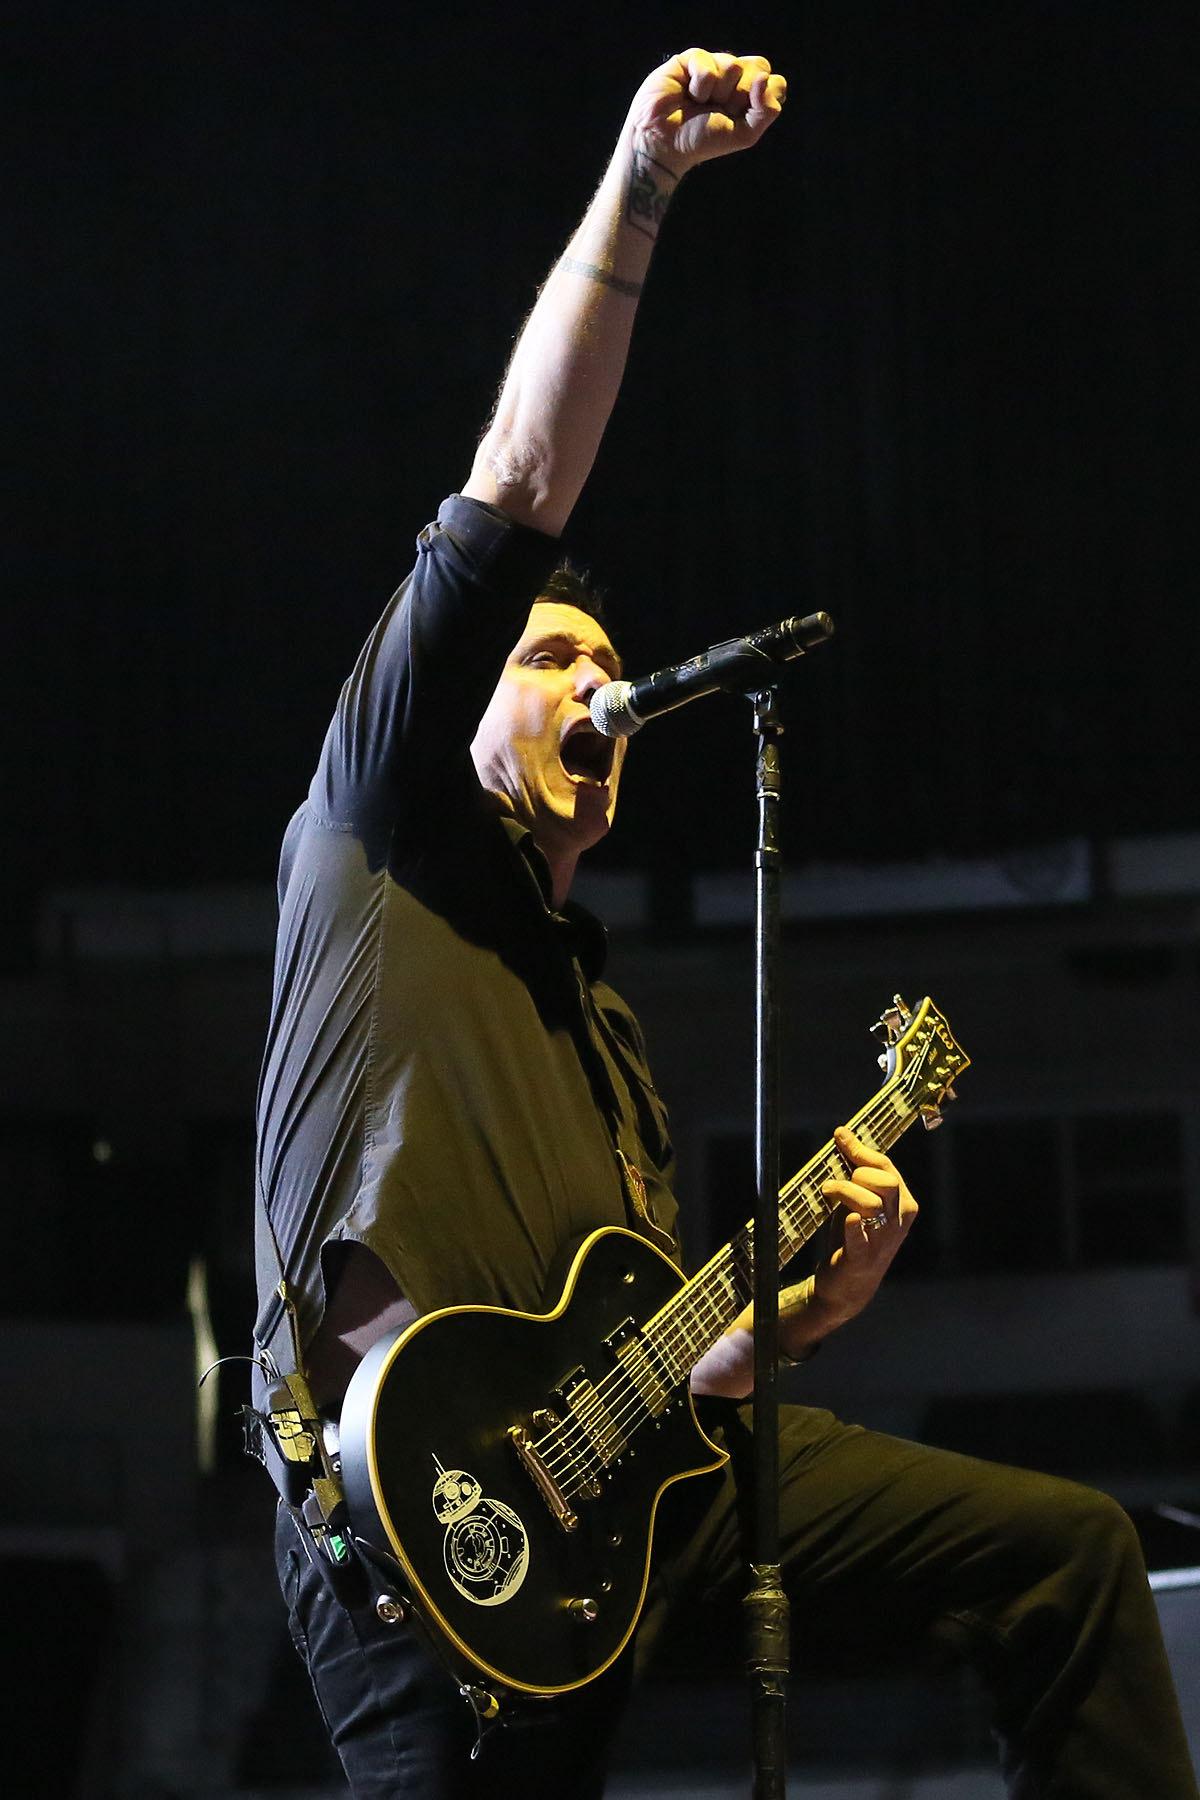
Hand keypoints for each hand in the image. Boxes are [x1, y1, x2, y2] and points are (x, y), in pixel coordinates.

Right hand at [625, 50, 786, 176]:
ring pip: (734, 65)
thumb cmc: (703, 141)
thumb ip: (766, 111)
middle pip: (758, 67)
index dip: (762, 98)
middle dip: (740, 95)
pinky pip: (708, 63)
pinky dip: (700, 85)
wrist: (665, 144)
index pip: (774, 81)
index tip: (742, 116)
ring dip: (717, 93)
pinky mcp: (692, 59)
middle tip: (719, 111)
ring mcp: (714, 65)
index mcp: (750, 94)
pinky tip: (688, 93)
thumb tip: (765, 78)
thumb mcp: (745, 134)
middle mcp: (734, 77)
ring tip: (699, 104)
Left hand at [809, 1125, 917, 1329]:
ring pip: (872, 1204)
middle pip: (884, 1182)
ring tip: (828, 1193)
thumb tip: (843, 1133)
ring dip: (845, 1192)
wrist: (848, 1286)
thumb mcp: (859, 1200)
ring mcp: (883, 1242)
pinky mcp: (862, 1259)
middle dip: (858, 1174)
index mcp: (903, 1203)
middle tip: (835, 1184)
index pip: (886, 1167)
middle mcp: (899, 1222)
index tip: (840, 1136)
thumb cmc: (854, 1237)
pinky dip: (854, 1227)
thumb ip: (856, 1170)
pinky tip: (849, 1220)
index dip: (861, 1150)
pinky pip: (861, 1238)